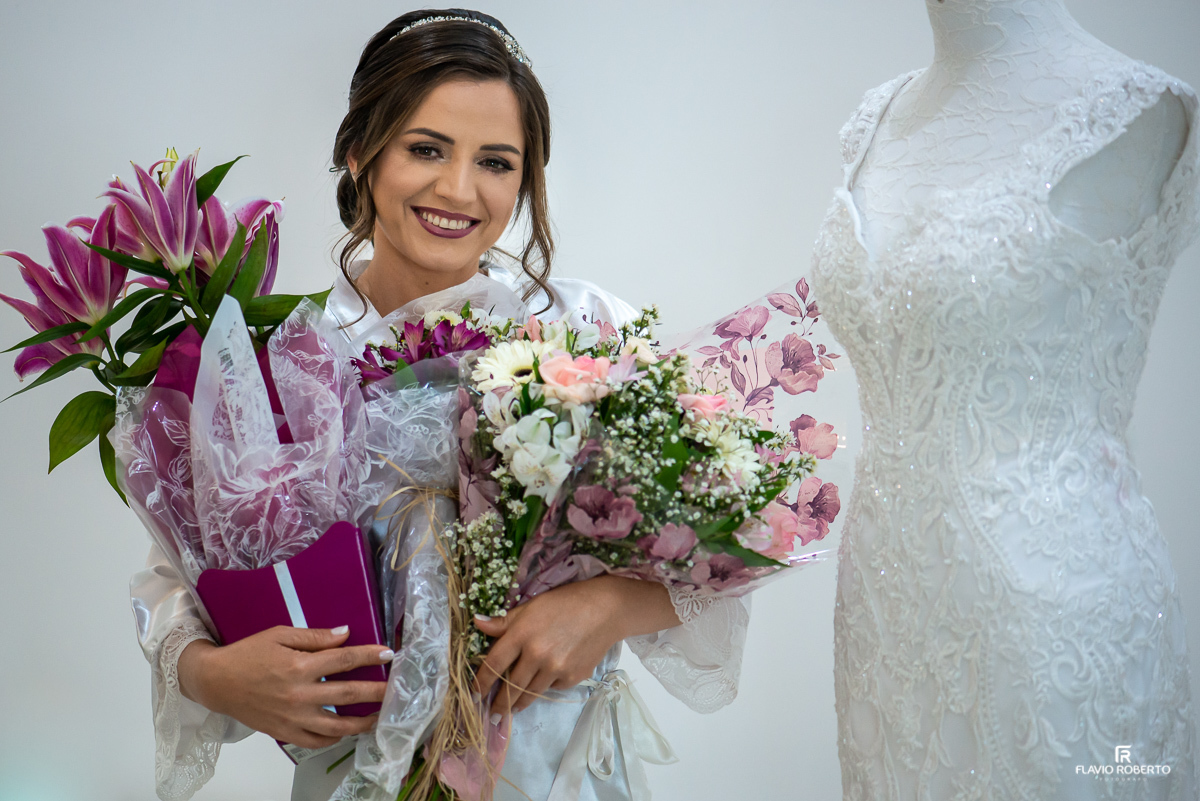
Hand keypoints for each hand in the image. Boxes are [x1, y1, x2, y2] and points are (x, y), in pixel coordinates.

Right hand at [177, 625, 392, 749]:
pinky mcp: (284, 733)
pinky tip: (346, 732)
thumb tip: (346, 633)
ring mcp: (292, 717)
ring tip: (378, 717)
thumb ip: (315, 637)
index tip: (389, 654)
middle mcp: (299, 694)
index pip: (344, 660)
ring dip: (362, 722)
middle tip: (395, 690)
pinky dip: (334, 739)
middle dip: (376, 692)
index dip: (369, 656)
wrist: (216, 682)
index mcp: (299, 665)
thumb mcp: (280, 635)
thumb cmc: (248, 654)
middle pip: (347, 694)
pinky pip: (316, 741)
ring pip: (336, 727)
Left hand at [473, 575, 679, 716]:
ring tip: (511, 710)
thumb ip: (504, 621)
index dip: (481, 683)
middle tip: (492, 715)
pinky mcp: (572, 677)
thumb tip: (477, 622)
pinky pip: (552, 688)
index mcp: (522, 633)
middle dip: (499, 704)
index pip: (494, 664)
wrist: (605, 610)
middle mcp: (536, 654)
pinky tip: (544, 683)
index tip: (474, 696)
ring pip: (530, 693)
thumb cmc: (565, 603)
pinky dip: (546, 687)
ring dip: (518, 704)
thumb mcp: (531, 606)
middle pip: (511, 686)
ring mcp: (556, 668)